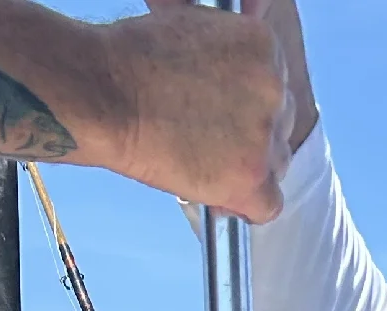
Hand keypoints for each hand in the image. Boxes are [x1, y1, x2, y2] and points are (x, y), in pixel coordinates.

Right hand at [109, 0, 317, 219]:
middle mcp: (274, 88)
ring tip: (203, 162)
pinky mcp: (251, 177)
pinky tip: (218, 194)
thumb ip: (227, 46)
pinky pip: (269, 206)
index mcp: (265, 45)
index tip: (225, 114)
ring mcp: (264, 135)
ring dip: (246, 169)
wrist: (106, 93)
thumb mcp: (192, 28)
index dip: (250, 106)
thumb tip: (243, 40)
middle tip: (209, 140)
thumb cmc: (134, 59)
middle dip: (250, 136)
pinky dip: (244, 204)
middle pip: (280, 125)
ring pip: (276, 165)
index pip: (276, 86)